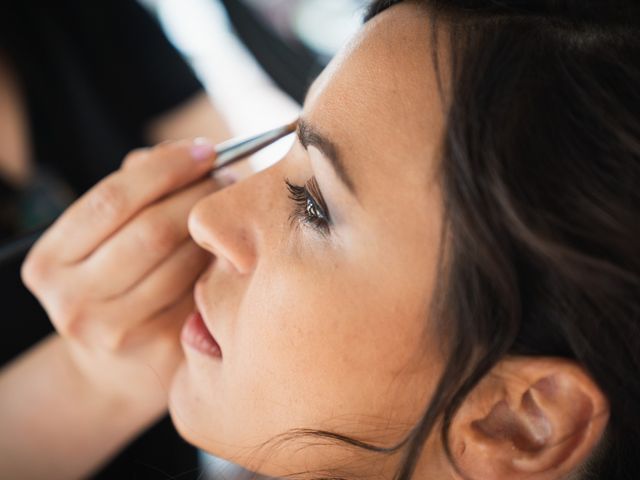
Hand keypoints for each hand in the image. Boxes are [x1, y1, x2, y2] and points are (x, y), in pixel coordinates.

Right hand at [21, 140, 220, 412]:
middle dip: (199, 194)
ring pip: (182, 262)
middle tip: (228, 178)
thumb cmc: (112, 282)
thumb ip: (134, 190)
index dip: (166, 168)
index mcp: (49, 262)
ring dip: (215, 229)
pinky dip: (218, 263)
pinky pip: (200, 292)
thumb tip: (185, 153)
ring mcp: (115, 331)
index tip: (205, 150)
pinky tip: (226, 249)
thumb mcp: (102, 238)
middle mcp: (74, 301)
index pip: (112, 199)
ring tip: (228, 211)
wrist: (113, 366)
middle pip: (152, 230)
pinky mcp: (157, 350)